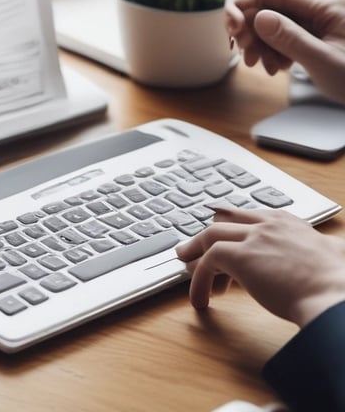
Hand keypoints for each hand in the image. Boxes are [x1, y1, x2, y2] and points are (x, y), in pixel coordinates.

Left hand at [176, 207, 344, 327]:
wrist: (337, 294)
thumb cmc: (339, 284)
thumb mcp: (332, 256)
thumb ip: (325, 250)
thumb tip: (333, 254)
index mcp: (290, 223)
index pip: (251, 216)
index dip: (234, 229)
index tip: (224, 239)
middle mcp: (269, 224)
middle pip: (226, 219)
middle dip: (208, 234)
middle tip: (194, 248)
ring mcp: (253, 237)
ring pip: (211, 236)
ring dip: (194, 252)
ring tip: (185, 265)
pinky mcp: (239, 256)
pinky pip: (207, 262)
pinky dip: (198, 280)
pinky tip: (200, 298)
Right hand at [224, 0, 344, 103]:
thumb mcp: (323, 61)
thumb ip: (289, 38)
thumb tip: (257, 17)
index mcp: (321, 3)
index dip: (240, 1)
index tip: (232, 28)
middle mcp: (314, 6)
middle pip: (262, 2)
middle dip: (245, 26)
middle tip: (244, 53)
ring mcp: (311, 20)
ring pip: (266, 21)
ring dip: (256, 43)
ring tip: (262, 66)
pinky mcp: (309, 34)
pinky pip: (278, 35)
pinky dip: (269, 51)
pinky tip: (276, 67)